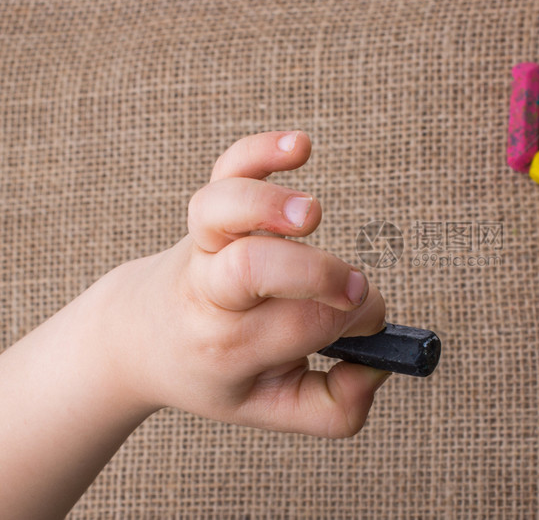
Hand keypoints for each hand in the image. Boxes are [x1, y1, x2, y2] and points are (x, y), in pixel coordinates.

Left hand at [92, 130, 388, 437]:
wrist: (142, 335)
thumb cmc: (217, 371)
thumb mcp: (270, 409)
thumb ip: (337, 407)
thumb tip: (378, 364)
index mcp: (229, 347)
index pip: (305, 325)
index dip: (354, 320)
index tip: (366, 323)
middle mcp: (210, 292)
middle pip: (253, 269)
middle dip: (319, 274)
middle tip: (353, 290)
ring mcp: (205, 243)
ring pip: (221, 210)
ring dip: (269, 205)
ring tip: (311, 215)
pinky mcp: (211, 209)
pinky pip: (228, 166)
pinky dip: (262, 148)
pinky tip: (301, 147)